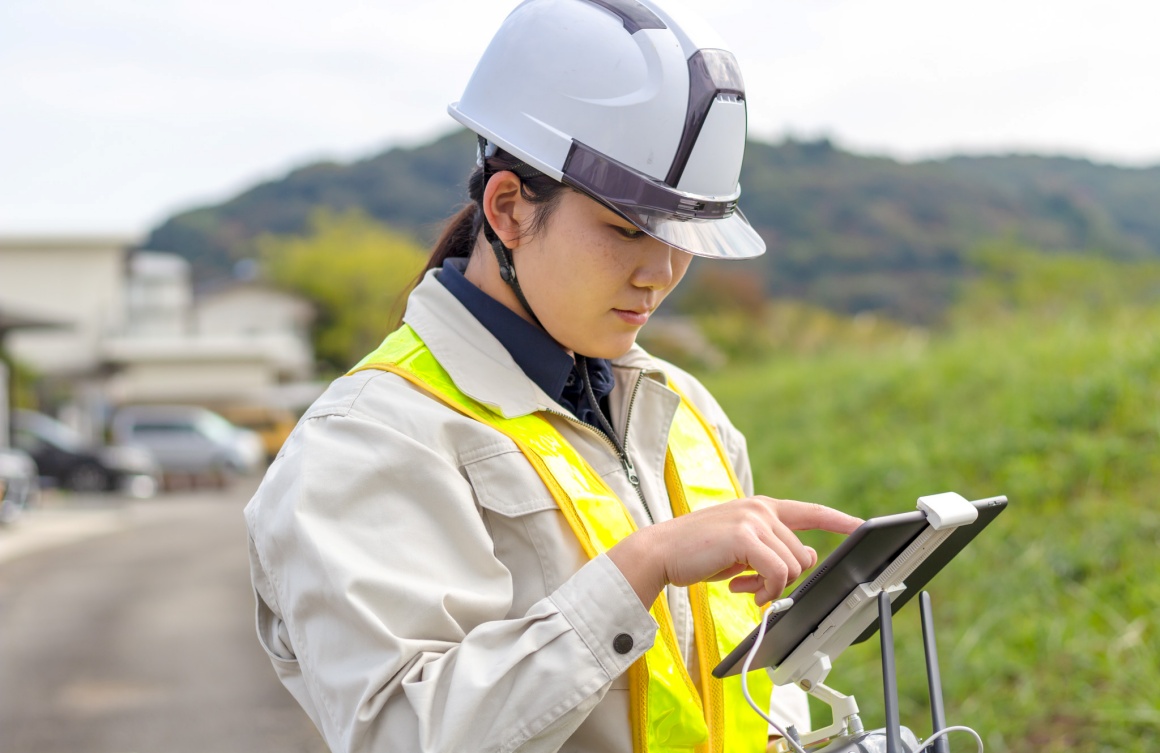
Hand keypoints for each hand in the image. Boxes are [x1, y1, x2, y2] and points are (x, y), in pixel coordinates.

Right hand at [608, 496, 861, 606]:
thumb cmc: (698, 553)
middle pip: (801, 554)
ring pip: (792, 566)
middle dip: (782, 579)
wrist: (661, 551)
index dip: (838, 521)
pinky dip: (766, 589)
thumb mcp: (741, 551)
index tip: (861, 526)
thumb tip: (806, 560)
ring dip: (771, 587)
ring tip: (743, 587)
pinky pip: (777, 572)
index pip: (810, 511)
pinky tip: (741, 590)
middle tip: (752, 587)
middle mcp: (761, 509)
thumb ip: (772, 551)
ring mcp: (753, 519)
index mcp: (761, 508)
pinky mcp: (745, 535)